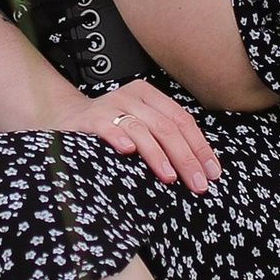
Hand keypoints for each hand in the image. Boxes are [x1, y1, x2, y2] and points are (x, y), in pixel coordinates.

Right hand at [58, 79, 221, 193]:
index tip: (212, 172)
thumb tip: (201, 166)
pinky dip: (120, 138)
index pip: (182, 120)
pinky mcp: (90, 119)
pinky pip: (109, 128)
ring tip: (170, 176)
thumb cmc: (111, 128)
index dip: (200, 147)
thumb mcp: (141, 126)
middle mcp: (132, 97)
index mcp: (149, 96)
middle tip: (198, 183)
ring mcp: (110, 106)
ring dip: (159, 155)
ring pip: (143, 129)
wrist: (68, 119)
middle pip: (167, 127)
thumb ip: (165, 137)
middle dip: (186, 158)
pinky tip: (128, 152)